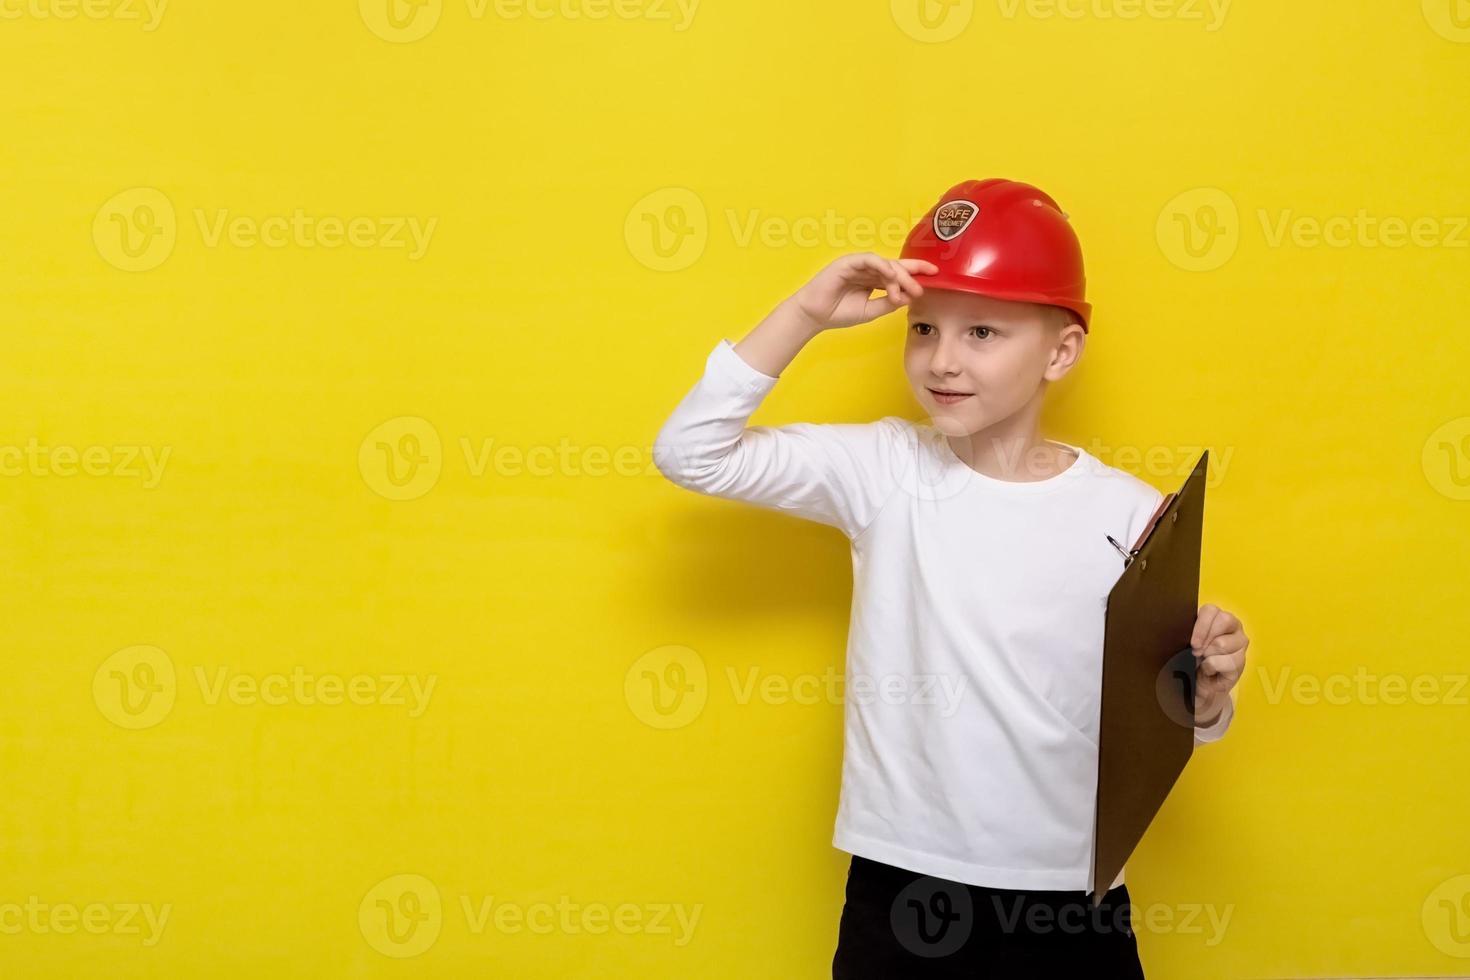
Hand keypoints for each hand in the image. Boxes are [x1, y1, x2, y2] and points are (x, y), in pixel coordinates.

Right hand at [788, 253, 938, 332]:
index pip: (899, 271)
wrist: (814, 316)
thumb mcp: (871, 311)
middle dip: (911, 276)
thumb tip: (908, 297)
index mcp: (873, 279)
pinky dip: (882, 267)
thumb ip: (889, 302)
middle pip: (896, 266)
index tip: (935, 274)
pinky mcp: (848, 262)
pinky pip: (870, 259)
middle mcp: (868, 269)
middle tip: (920, 289)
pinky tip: (891, 277)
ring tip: (905, 290)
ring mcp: (858, 264)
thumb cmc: (838, 313)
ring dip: (898, 276)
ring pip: (886, 263)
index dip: (917, 270)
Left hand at [1191, 603, 1247, 724]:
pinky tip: (1210, 670)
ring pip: (1223, 643)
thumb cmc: (1192, 658)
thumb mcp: (1187, 641)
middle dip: (1206, 638)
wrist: (1200, 683)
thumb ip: (1188, 631)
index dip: (1201, 625)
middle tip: (1197, 651)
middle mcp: (1233, 626)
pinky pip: (1226, 661)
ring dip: (1208, 655)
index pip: (1211, 610)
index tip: (1193, 642)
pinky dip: (1213, 668)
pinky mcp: (1243, 660)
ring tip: (1204, 660)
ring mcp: (1240, 643)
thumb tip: (1180, 628)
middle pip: (1224, 620)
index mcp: (1216, 617)